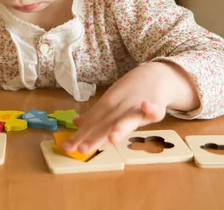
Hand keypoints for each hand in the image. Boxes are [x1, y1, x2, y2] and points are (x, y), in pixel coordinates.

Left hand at [62, 62, 198, 153]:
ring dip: (121, 126)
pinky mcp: (156, 105)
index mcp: (108, 106)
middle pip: (106, 124)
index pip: (92, 123)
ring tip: (112, 138)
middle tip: (82, 149)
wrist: (154, 75)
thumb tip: (76, 124)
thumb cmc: (130, 92)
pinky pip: (154, 109)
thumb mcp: (111, 102)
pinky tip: (146, 107)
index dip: (80, 136)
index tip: (67, 148)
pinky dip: (150, 108)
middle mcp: (120, 106)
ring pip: (128, 118)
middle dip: (95, 137)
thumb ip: (95, 115)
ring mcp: (137, 105)